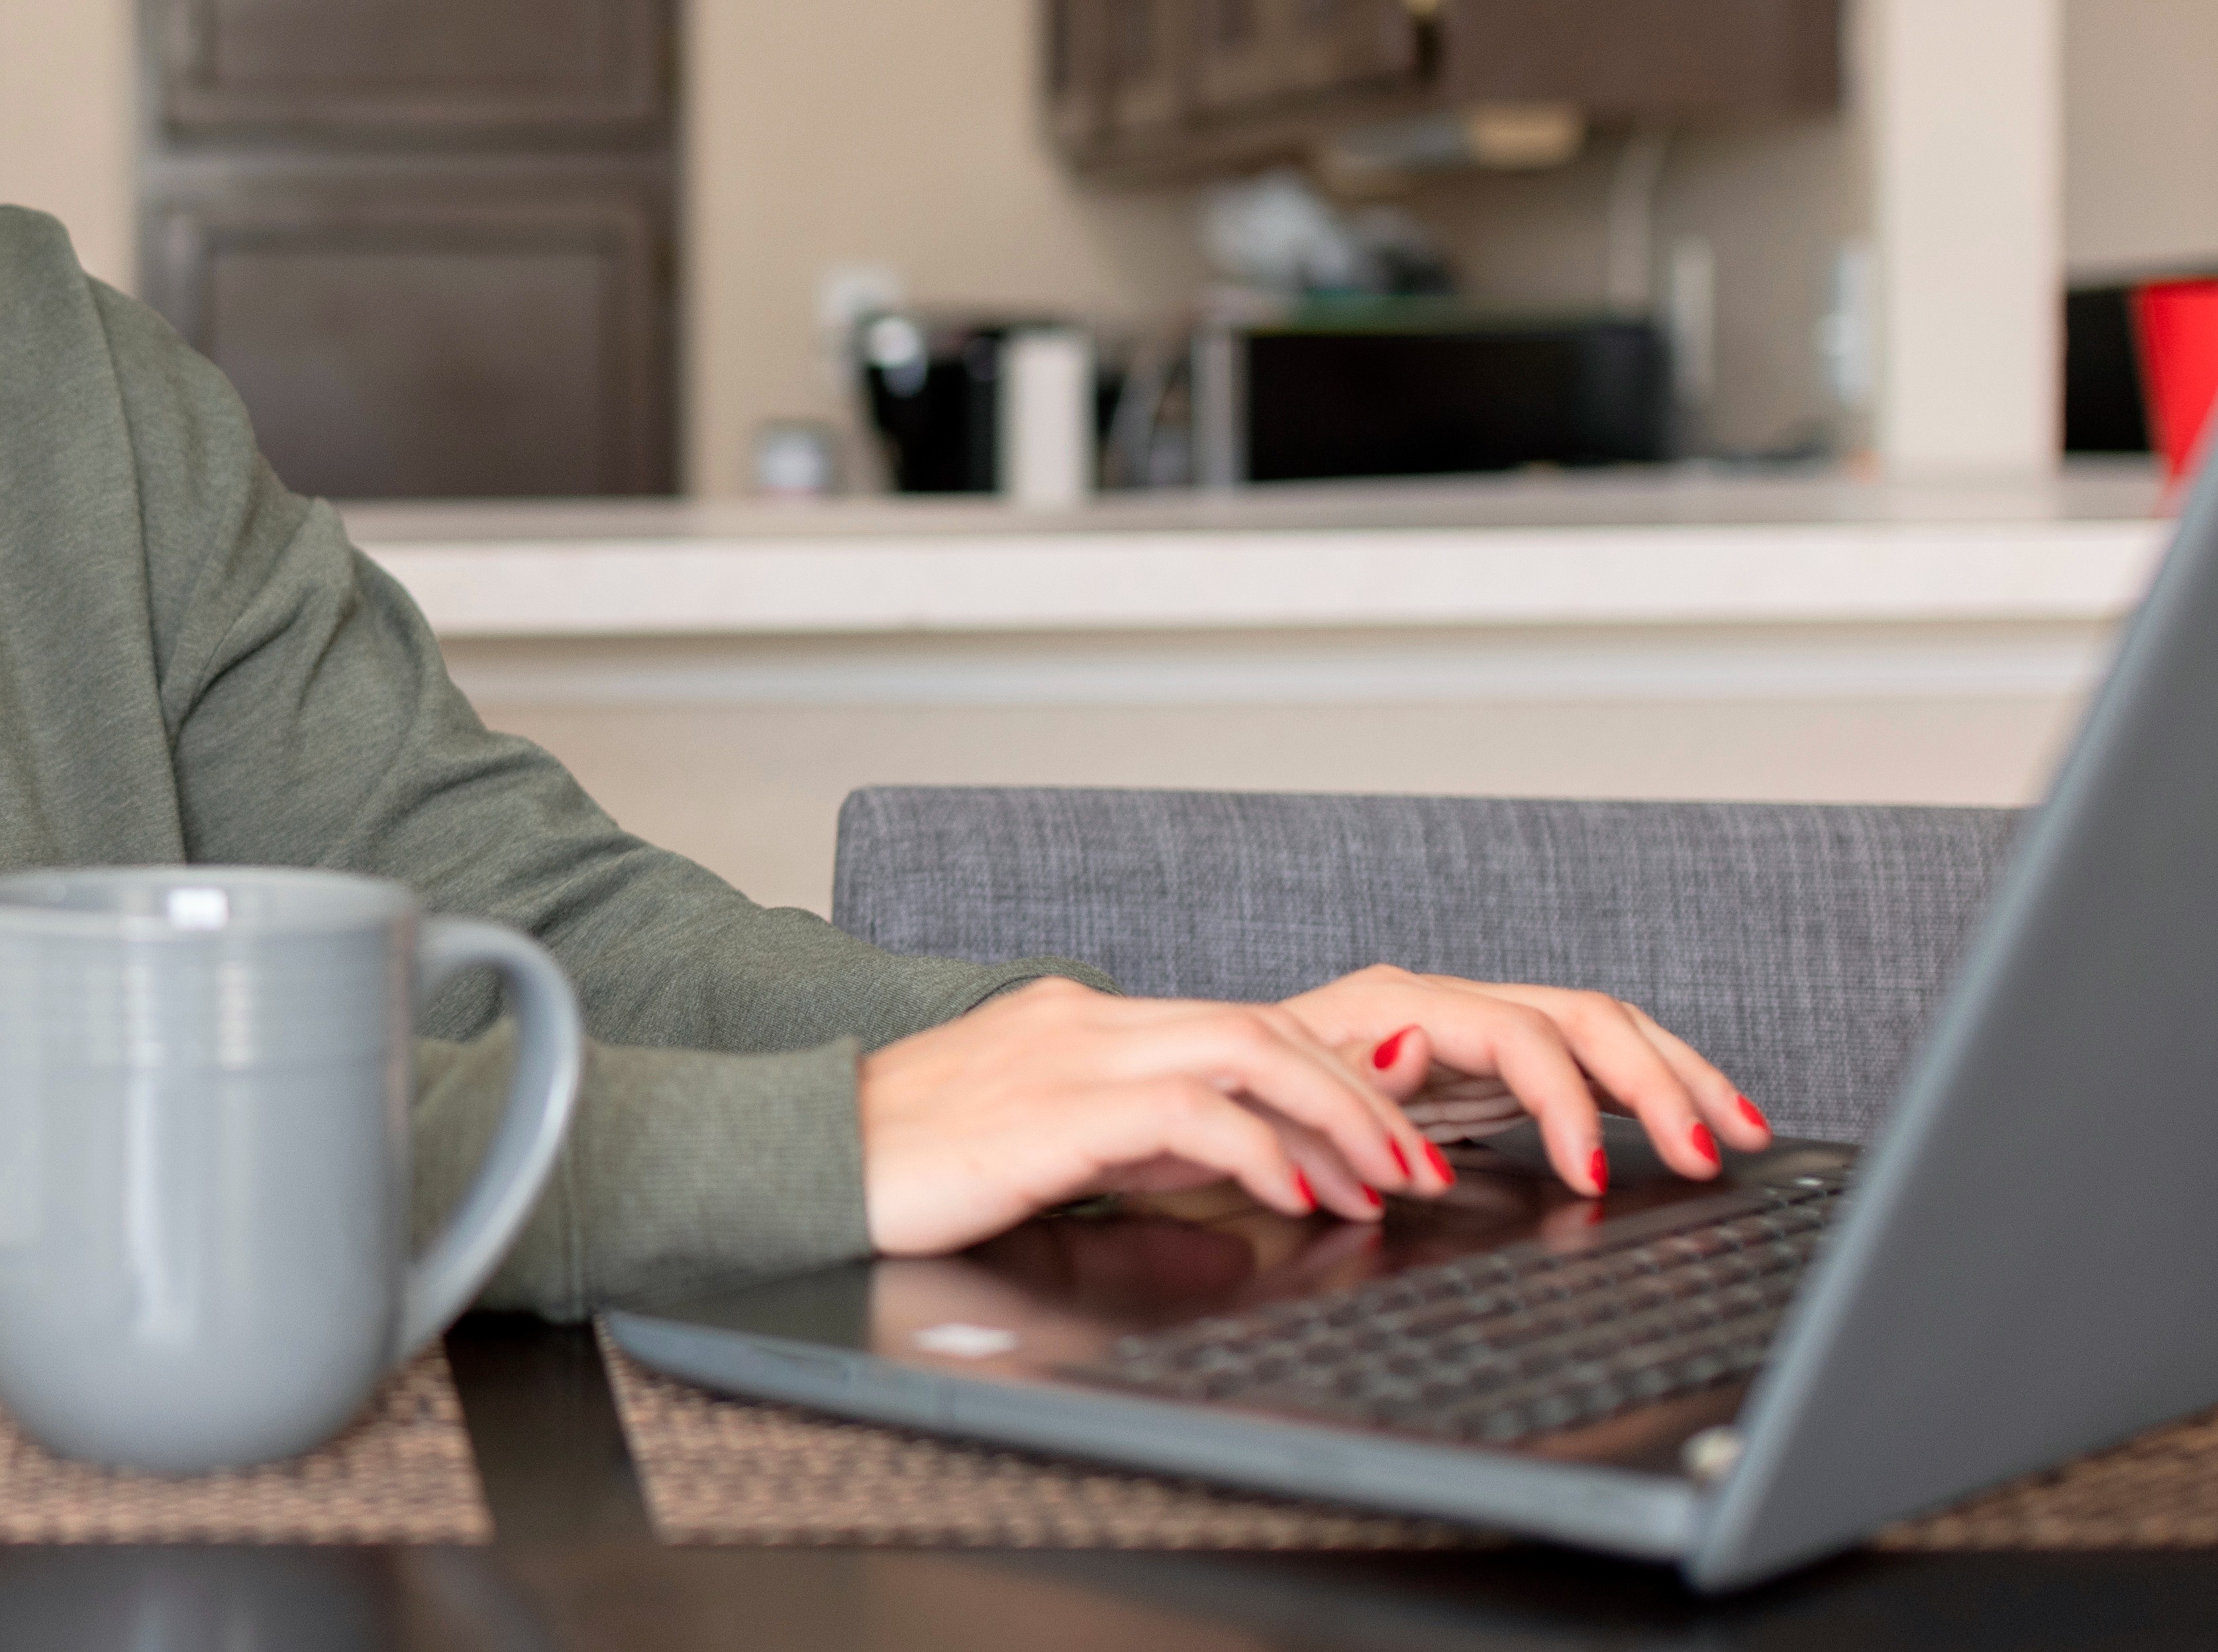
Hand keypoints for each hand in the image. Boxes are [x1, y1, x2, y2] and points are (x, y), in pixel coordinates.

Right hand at [855, 978, 1453, 1254]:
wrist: (796, 1159)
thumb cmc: (901, 1166)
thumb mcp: (1038, 1145)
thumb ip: (1127, 1151)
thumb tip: (1230, 1196)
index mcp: (1078, 1021)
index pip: (1235, 1028)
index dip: (1329, 1079)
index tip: (1387, 1142)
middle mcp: (1083, 1020)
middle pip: (1263, 1028)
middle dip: (1361, 1096)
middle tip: (1420, 1164)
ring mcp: (1067, 1055)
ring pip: (1246, 1052)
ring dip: (1338, 1118)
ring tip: (1387, 1183)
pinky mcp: (1051, 1110)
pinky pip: (1188, 1113)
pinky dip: (1260, 1152)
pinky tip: (1295, 1197)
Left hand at [1271, 965, 1767, 1197]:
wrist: (1212, 1098)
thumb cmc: (1242, 1101)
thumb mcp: (1280, 1098)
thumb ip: (1344, 1081)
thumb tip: (1409, 1052)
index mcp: (1396, 1003)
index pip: (1518, 1036)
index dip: (1564, 1102)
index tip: (1592, 1173)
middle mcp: (1446, 1005)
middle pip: (1584, 1020)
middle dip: (1660, 1082)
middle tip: (1711, 1150)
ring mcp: (1475, 1033)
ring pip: (1602, 1034)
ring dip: (1676, 1080)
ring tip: (1741, 1131)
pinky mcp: (1487, 1069)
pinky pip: (1585, 1068)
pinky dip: (1641, 1094)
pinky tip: (1687, 1127)